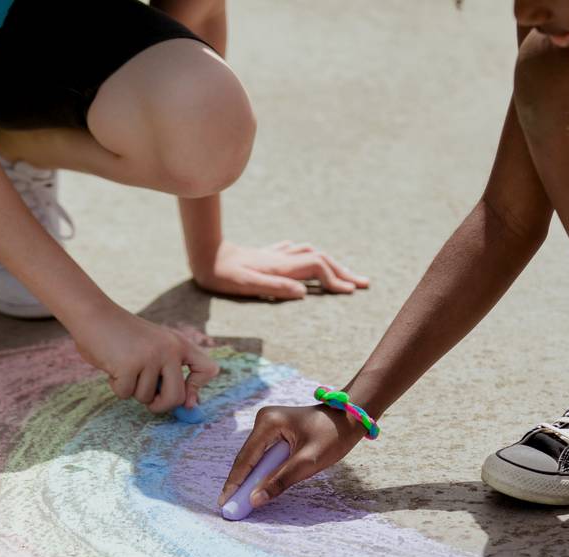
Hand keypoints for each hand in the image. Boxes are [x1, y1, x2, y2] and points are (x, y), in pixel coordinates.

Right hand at [72, 309, 218, 412]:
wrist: (94, 314)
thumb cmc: (123, 336)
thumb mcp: (154, 347)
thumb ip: (171, 371)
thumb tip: (190, 406)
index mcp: (180, 344)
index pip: (208, 370)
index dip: (197, 388)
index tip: (185, 397)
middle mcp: (170, 349)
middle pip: (176, 397)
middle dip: (160, 405)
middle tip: (149, 399)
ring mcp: (150, 357)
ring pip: (146, 397)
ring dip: (132, 390)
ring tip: (124, 368)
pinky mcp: (129, 365)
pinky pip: (125, 394)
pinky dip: (116, 387)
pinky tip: (113, 367)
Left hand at [192, 242, 369, 300]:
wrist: (205, 254)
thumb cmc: (222, 274)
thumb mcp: (246, 284)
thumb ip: (275, 287)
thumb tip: (304, 292)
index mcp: (281, 267)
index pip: (318, 268)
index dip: (336, 279)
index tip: (350, 292)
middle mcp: (283, 258)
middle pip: (322, 259)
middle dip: (344, 271)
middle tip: (363, 283)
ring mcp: (276, 255)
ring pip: (312, 254)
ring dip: (331, 263)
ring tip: (343, 274)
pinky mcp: (267, 255)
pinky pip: (296, 252)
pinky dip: (311, 256)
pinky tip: (309, 258)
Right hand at [218, 404, 367, 508]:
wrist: (350, 417)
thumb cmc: (333, 436)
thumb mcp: (308, 461)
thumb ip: (280, 480)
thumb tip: (255, 500)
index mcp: (269, 423)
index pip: (246, 458)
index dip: (235, 483)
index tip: (224, 503)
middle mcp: (264, 420)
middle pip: (247, 458)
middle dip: (239, 483)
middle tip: (229, 508)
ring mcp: (269, 425)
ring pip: (254, 458)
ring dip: (249, 479)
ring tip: (238, 503)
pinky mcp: (276, 431)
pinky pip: (264, 456)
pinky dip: (260, 472)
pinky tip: (254, 488)